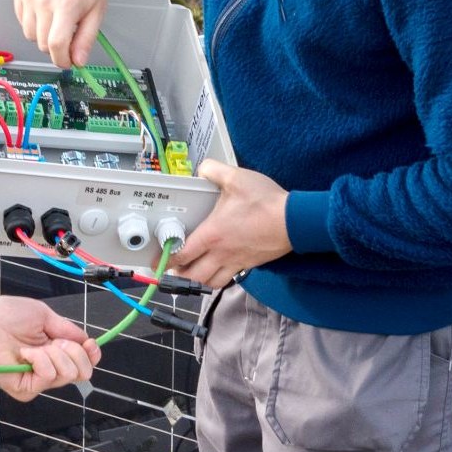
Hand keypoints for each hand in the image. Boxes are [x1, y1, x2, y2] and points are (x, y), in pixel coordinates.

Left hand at [0, 296, 101, 399]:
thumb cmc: (5, 315)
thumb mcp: (44, 316)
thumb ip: (67, 330)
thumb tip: (87, 341)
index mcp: (55, 352)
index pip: (85, 363)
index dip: (92, 354)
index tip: (89, 343)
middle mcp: (49, 369)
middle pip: (83, 372)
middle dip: (74, 351)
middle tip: (53, 341)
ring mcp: (37, 381)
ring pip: (68, 374)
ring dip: (54, 353)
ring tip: (32, 346)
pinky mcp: (25, 389)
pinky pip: (48, 376)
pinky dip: (40, 359)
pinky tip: (24, 354)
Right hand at [14, 0, 110, 66]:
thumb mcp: (97, 12)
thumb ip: (86, 39)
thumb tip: (78, 62)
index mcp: (66, 5)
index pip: (56, 45)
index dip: (61, 60)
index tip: (66, 63)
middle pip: (41, 43)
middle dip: (55, 47)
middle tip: (67, 34)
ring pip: (30, 34)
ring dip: (42, 34)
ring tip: (56, 18)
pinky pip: (22, 20)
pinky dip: (33, 21)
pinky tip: (46, 9)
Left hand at [173, 162, 291, 288]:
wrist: (294, 220)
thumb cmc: (266, 202)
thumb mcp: (237, 178)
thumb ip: (214, 170)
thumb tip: (203, 168)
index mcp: (213, 234)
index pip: (182, 253)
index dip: (167, 258)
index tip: (158, 258)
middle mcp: (221, 253)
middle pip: (193, 275)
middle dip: (179, 274)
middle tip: (172, 267)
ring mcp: (236, 261)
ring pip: (210, 282)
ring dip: (197, 281)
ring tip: (191, 273)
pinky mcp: (248, 264)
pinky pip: (228, 280)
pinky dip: (217, 280)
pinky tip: (216, 270)